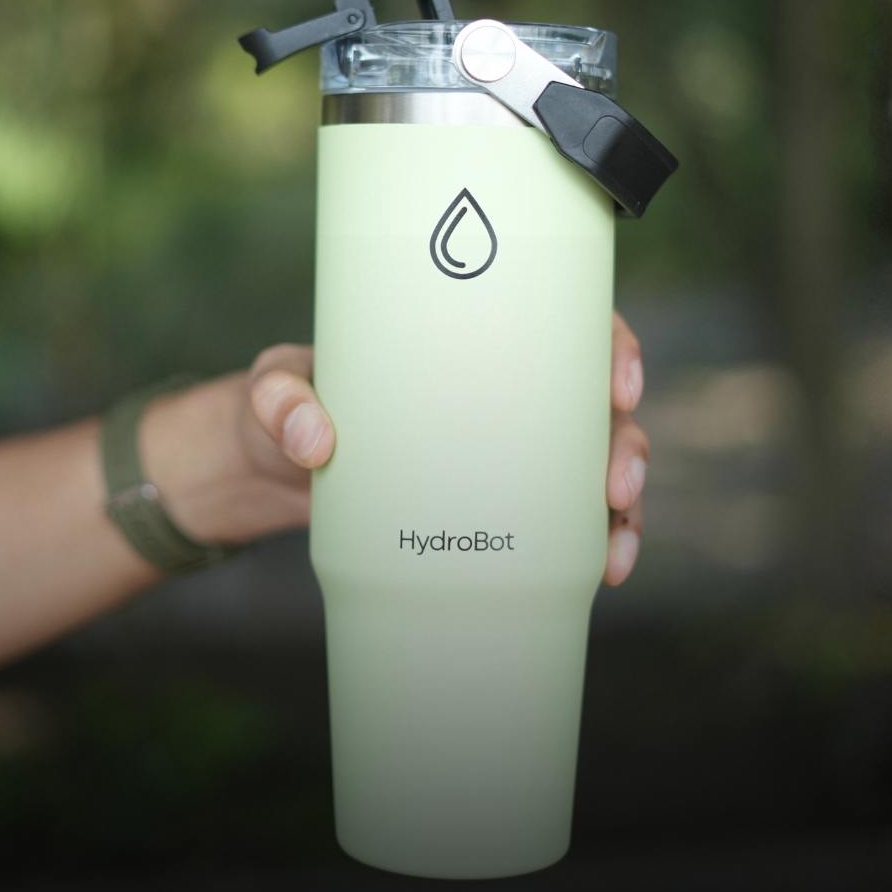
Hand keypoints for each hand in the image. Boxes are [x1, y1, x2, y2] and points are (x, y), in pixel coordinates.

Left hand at [142, 321, 647, 584]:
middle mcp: (493, 394)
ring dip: (620, 506)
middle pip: (589, 404)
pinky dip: (589, 542)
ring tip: (614, 548)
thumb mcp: (273, 389)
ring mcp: (495, 453)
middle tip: (615, 484)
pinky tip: (603, 568)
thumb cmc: (282, 408)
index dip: (607, 344)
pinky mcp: (484, 506)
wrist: (268, 474)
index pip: (556, 323)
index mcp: (461, 342)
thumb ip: (280, 399)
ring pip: (588, 467)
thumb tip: (315, 439)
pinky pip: (556, 520)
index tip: (617, 380)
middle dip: (623, 443)